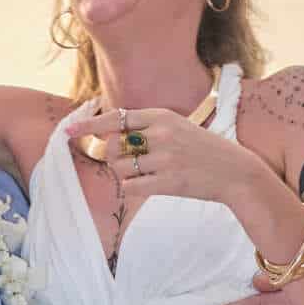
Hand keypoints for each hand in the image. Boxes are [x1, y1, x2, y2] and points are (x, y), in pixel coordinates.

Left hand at [81, 105, 243, 207]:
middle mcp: (161, 134)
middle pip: (112, 145)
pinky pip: (130, 187)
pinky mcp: (168, 182)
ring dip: (123, 173)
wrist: (234, 172)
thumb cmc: (202, 150)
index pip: (116, 118)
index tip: (69, 132)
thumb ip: (148, 127)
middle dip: (111, 156)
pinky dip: (131, 188)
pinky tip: (146, 185)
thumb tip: (110, 133)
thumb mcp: (178, 126)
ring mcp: (165, 158)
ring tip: (144, 173)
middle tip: (127, 162)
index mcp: (162, 116)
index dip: (89, 126)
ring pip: (119, 167)